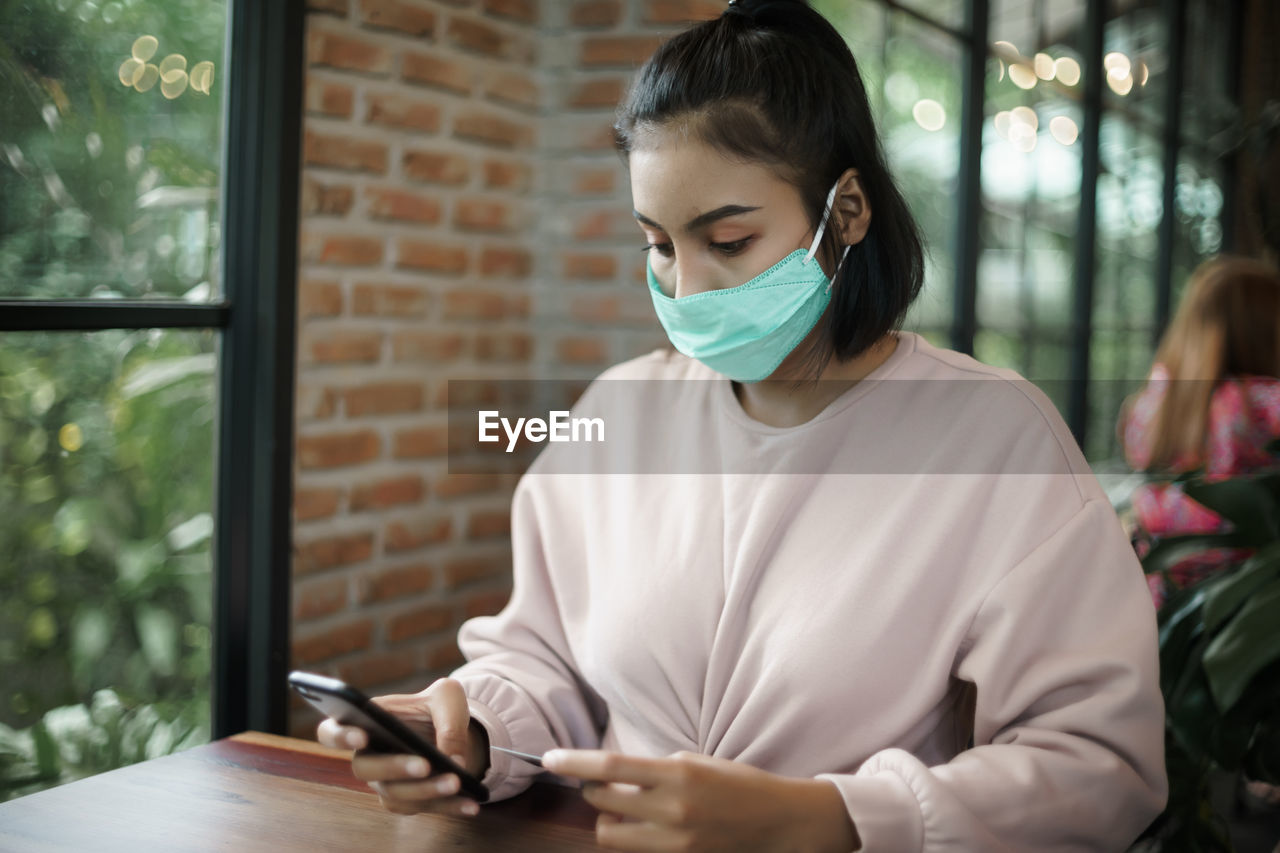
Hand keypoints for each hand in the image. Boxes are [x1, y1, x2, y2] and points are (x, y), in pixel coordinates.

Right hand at [315, 677, 489, 816]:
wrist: (455, 732)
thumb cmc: (439, 709)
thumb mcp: (448, 698)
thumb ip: (448, 721)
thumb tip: (452, 759)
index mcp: (366, 721)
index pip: (331, 731)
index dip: (339, 736)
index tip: (361, 736)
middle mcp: (368, 755)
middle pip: (365, 768)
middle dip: (395, 767)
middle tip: (425, 764)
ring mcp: (384, 782)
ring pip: (396, 794)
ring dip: (427, 790)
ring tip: (457, 782)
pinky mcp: (405, 801)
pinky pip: (421, 808)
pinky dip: (448, 807)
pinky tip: (470, 803)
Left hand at [542, 749, 858, 851]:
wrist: (779, 822)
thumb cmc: (737, 785)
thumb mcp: (696, 763)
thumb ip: (654, 770)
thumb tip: (611, 773)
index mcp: (677, 775)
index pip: (610, 767)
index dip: (573, 763)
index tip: (549, 759)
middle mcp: (672, 810)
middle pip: (601, 803)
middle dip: (592, 791)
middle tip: (598, 783)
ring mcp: (675, 843)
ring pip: (611, 835)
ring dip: (607, 820)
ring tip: (623, 810)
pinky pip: (635, 852)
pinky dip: (630, 839)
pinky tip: (643, 828)